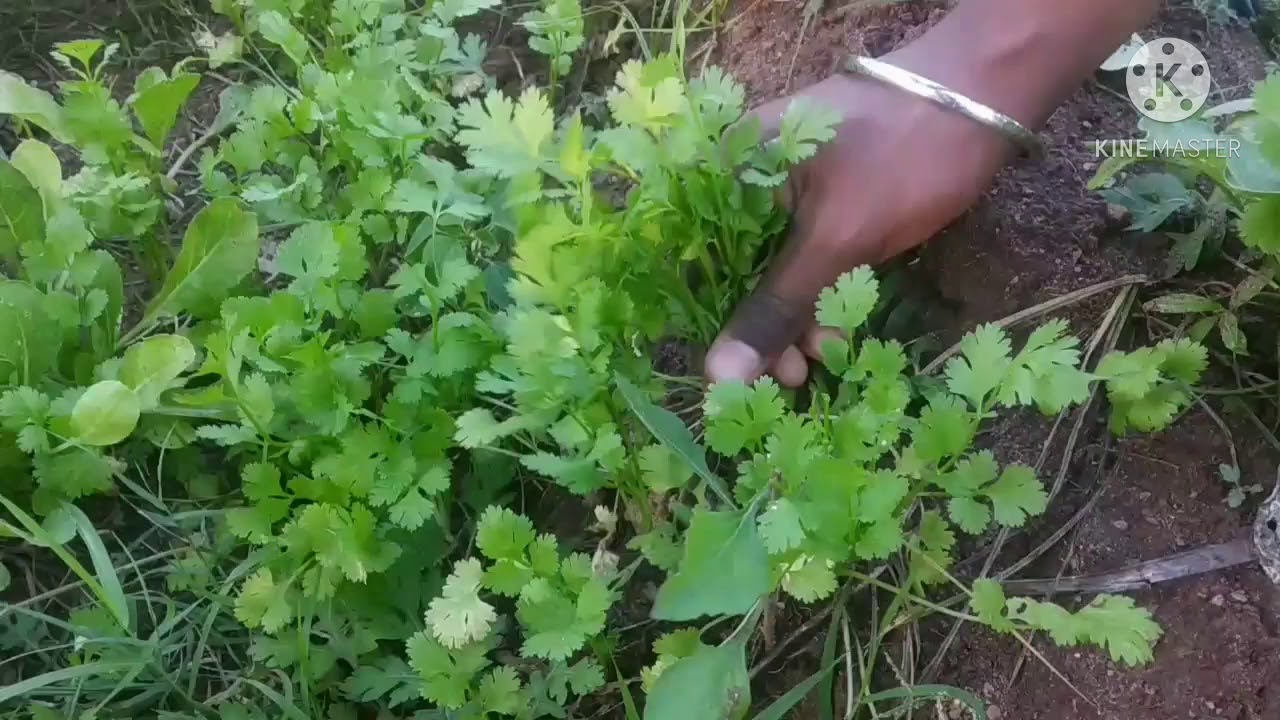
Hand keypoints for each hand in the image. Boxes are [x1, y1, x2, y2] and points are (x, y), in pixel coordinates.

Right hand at [704, 51, 1014, 385]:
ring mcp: (785, 186)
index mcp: (728, 168)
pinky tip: (834, 334)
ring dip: (794, 322)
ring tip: (819, 361)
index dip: (711, 320)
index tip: (732, 378)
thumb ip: (776, 308)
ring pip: (772, 272)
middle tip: (790, 379)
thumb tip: (719, 380)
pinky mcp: (823, 200)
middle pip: (732, 271)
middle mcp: (744, 176)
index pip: (693, 261)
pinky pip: (804, 260)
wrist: (986, 94)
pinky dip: (818, 298)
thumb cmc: (904, 155)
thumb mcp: (837, 239)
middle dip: (761, 330)